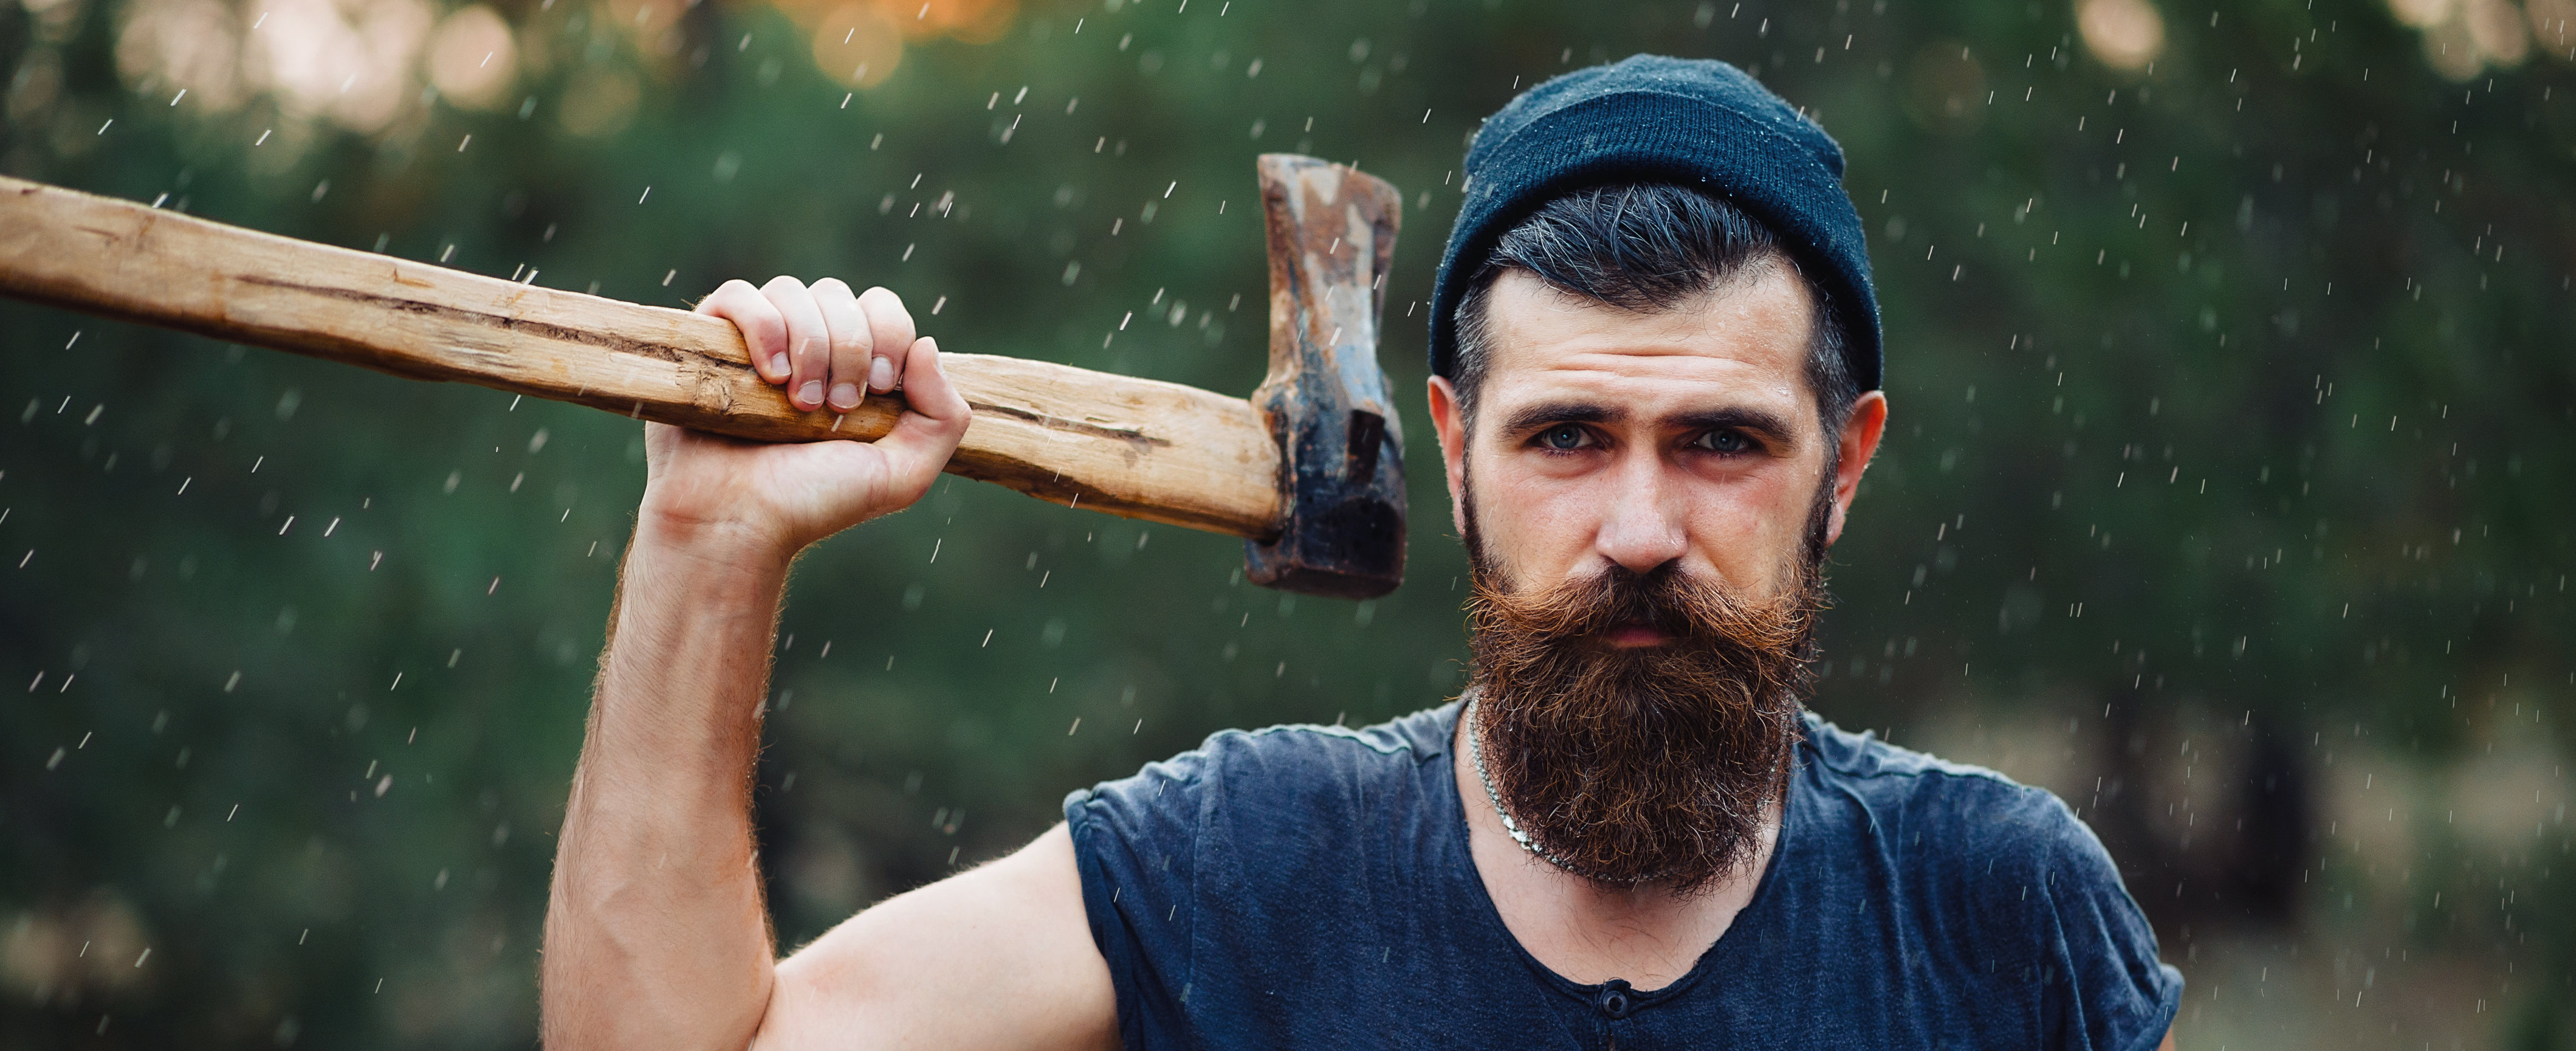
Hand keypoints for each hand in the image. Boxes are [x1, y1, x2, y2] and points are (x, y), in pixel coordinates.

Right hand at [636, 279, 969, 558]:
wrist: (741, 522)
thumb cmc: (816, 502)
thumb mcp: (904, 474)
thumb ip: (943, 416)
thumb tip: (927, 343)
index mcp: (853, 365)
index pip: (881, 307)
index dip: (888, 334)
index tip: (878, 390)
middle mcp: (806, 345)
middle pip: (839, 295)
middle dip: (849, 348)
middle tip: (837, 405)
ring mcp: (756, 342)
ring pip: (792, 291)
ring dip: (809, 344)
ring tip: (799, 402)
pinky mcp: (710, 342)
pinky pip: (738, 296)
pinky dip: (763, 326)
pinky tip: (769, 375)